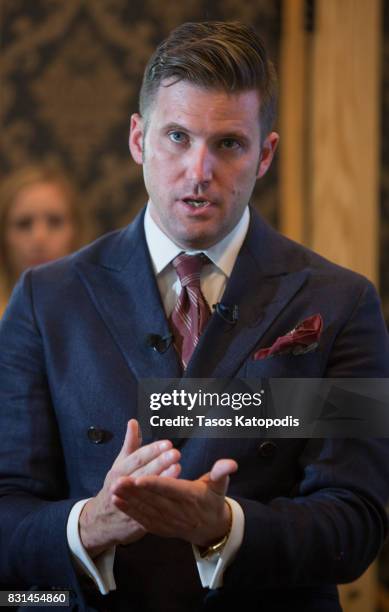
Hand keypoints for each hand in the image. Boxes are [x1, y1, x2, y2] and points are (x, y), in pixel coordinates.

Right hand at [79, 419, 180, 557]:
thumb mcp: (120, 464)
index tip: (167, 443)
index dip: (152, 450)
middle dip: (159, 462)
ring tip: (178, 467)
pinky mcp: (136, 520)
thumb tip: (134, 422)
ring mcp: (129, 503)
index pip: (137, 458)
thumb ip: (130, 444)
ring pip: (146, 491)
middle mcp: (122, 486)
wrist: (100, 521)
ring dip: (162, 479)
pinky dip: (160, 501)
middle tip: (176, 453)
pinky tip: (173, 493)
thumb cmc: (116, 485)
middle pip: (143, 472)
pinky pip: (150, 510)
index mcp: (119, 471)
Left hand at [110, 458, 237, 546]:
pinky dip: (129, 511)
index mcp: (190, 497)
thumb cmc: (213, 500)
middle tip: (116, 480)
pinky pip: (143, 520)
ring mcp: (168, 521)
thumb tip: (231, 463)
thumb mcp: (220, 485)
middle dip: (133, 491)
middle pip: (153, 500)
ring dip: (128, 501)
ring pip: (145, 510)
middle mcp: (178, 511)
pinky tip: (116, 502)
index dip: (154, 484)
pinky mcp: (160, 527)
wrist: (211, 529)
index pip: (170, 489)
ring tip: (112, 489)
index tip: (139, 478)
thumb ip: (222, 472)